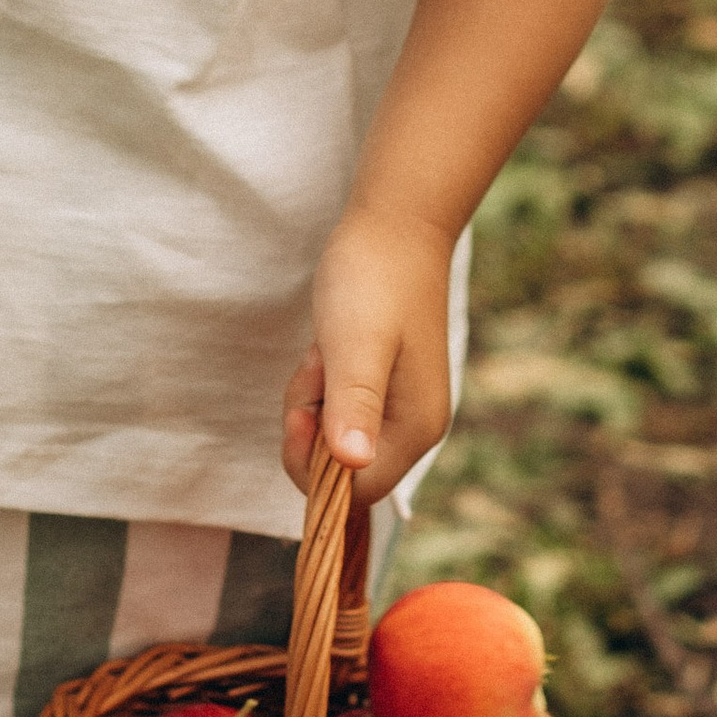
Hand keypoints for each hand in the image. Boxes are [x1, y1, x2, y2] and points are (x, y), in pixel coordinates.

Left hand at [281, 207, 455, 506]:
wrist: (394, 226)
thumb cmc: (373, 279)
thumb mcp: (355, 342)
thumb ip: (354, 403)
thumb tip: (352, 464)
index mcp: (416, 429)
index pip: (355, 491)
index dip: (313, 464)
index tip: (300, 409)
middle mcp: (413, 428)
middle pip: (340, 469)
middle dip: (309, 427)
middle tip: (316, 367)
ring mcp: (399, 408)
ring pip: (331, 439)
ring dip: (312, 400)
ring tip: (324, 350)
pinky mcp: (382, 388)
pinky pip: (336, 409)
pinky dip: (321, 384)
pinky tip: (328, 347)